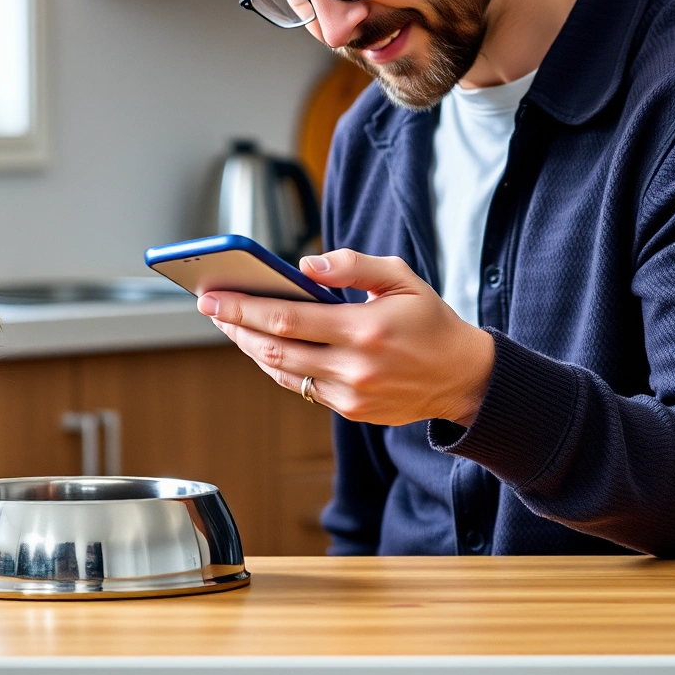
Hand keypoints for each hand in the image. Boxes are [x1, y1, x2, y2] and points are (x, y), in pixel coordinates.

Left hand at [197, 249, 495, 426]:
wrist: (464, 378)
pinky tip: (262, 345)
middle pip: (274, 348)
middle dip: (236, 326)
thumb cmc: (430, 321)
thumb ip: (352, 265)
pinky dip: (276, 365)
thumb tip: (305, 263)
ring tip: (230, 324)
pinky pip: (300, 387)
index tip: (213, 296)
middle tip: (210, 307)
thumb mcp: (400, 278)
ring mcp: (350, 394)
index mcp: (365, 329)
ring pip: (282, 371)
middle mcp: (354, 367)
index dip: (243, 308)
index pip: (287, 318)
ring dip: (250, 347)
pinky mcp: (349, 410)